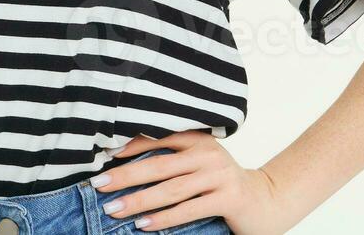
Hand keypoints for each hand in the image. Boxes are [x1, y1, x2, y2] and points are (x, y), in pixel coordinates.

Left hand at [91, 131, 306, 234]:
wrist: (265, 202)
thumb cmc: (221, 185)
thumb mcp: (198, 166)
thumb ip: (171, 162)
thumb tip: (123, 169)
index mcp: (198, 140)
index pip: (158, 138)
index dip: (129, 146)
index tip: (103, 156)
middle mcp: (208, 153)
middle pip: (159, 165)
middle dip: (125, 176)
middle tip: (98, 184)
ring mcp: (219, 175)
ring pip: (171, 189)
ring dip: (139, 200)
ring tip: (113, 209)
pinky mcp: (228, 198)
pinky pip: (188, 209)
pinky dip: (163, 218)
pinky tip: (142, 225)